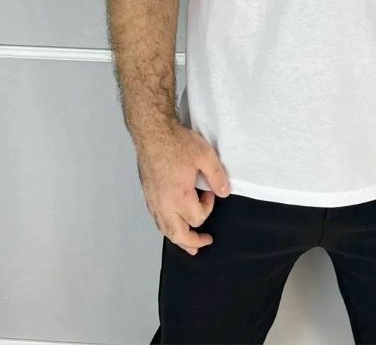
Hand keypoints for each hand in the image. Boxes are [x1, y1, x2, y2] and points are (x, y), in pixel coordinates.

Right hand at [135, 121, 230, 254]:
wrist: (153, 133)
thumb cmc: (177, 143)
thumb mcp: (205, 156)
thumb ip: (217, 176)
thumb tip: (225, 193)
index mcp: (179, 196)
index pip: (197, 217)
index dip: (208, 207)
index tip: (210, 192)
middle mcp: (163, 204)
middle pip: (177, 234)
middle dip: (191, 242)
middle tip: (204, 242)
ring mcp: (153, 201)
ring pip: (164, 229)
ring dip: (177, 238)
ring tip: (187, 245)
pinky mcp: (147, 195)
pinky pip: (156, 219)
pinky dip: (166, 227)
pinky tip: (171, 224)